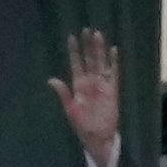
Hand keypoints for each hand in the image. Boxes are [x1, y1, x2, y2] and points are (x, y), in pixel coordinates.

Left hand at [53, 25, 122, 166]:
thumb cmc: (83, 125)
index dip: (74, 51)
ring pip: (101, 62)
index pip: (76, 63)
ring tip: (98, 35)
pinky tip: (114, 51)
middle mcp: (90, 81)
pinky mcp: (113, 90)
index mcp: (78, 85)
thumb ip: (64, 93)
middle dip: (88, 45)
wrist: (99, 136)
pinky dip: (114, 62)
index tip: (72, 37)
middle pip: (89, 59)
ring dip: (99, 49)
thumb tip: (52, 80)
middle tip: (87, 30)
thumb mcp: (71, 109)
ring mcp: (102, 84)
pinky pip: (114, 73)